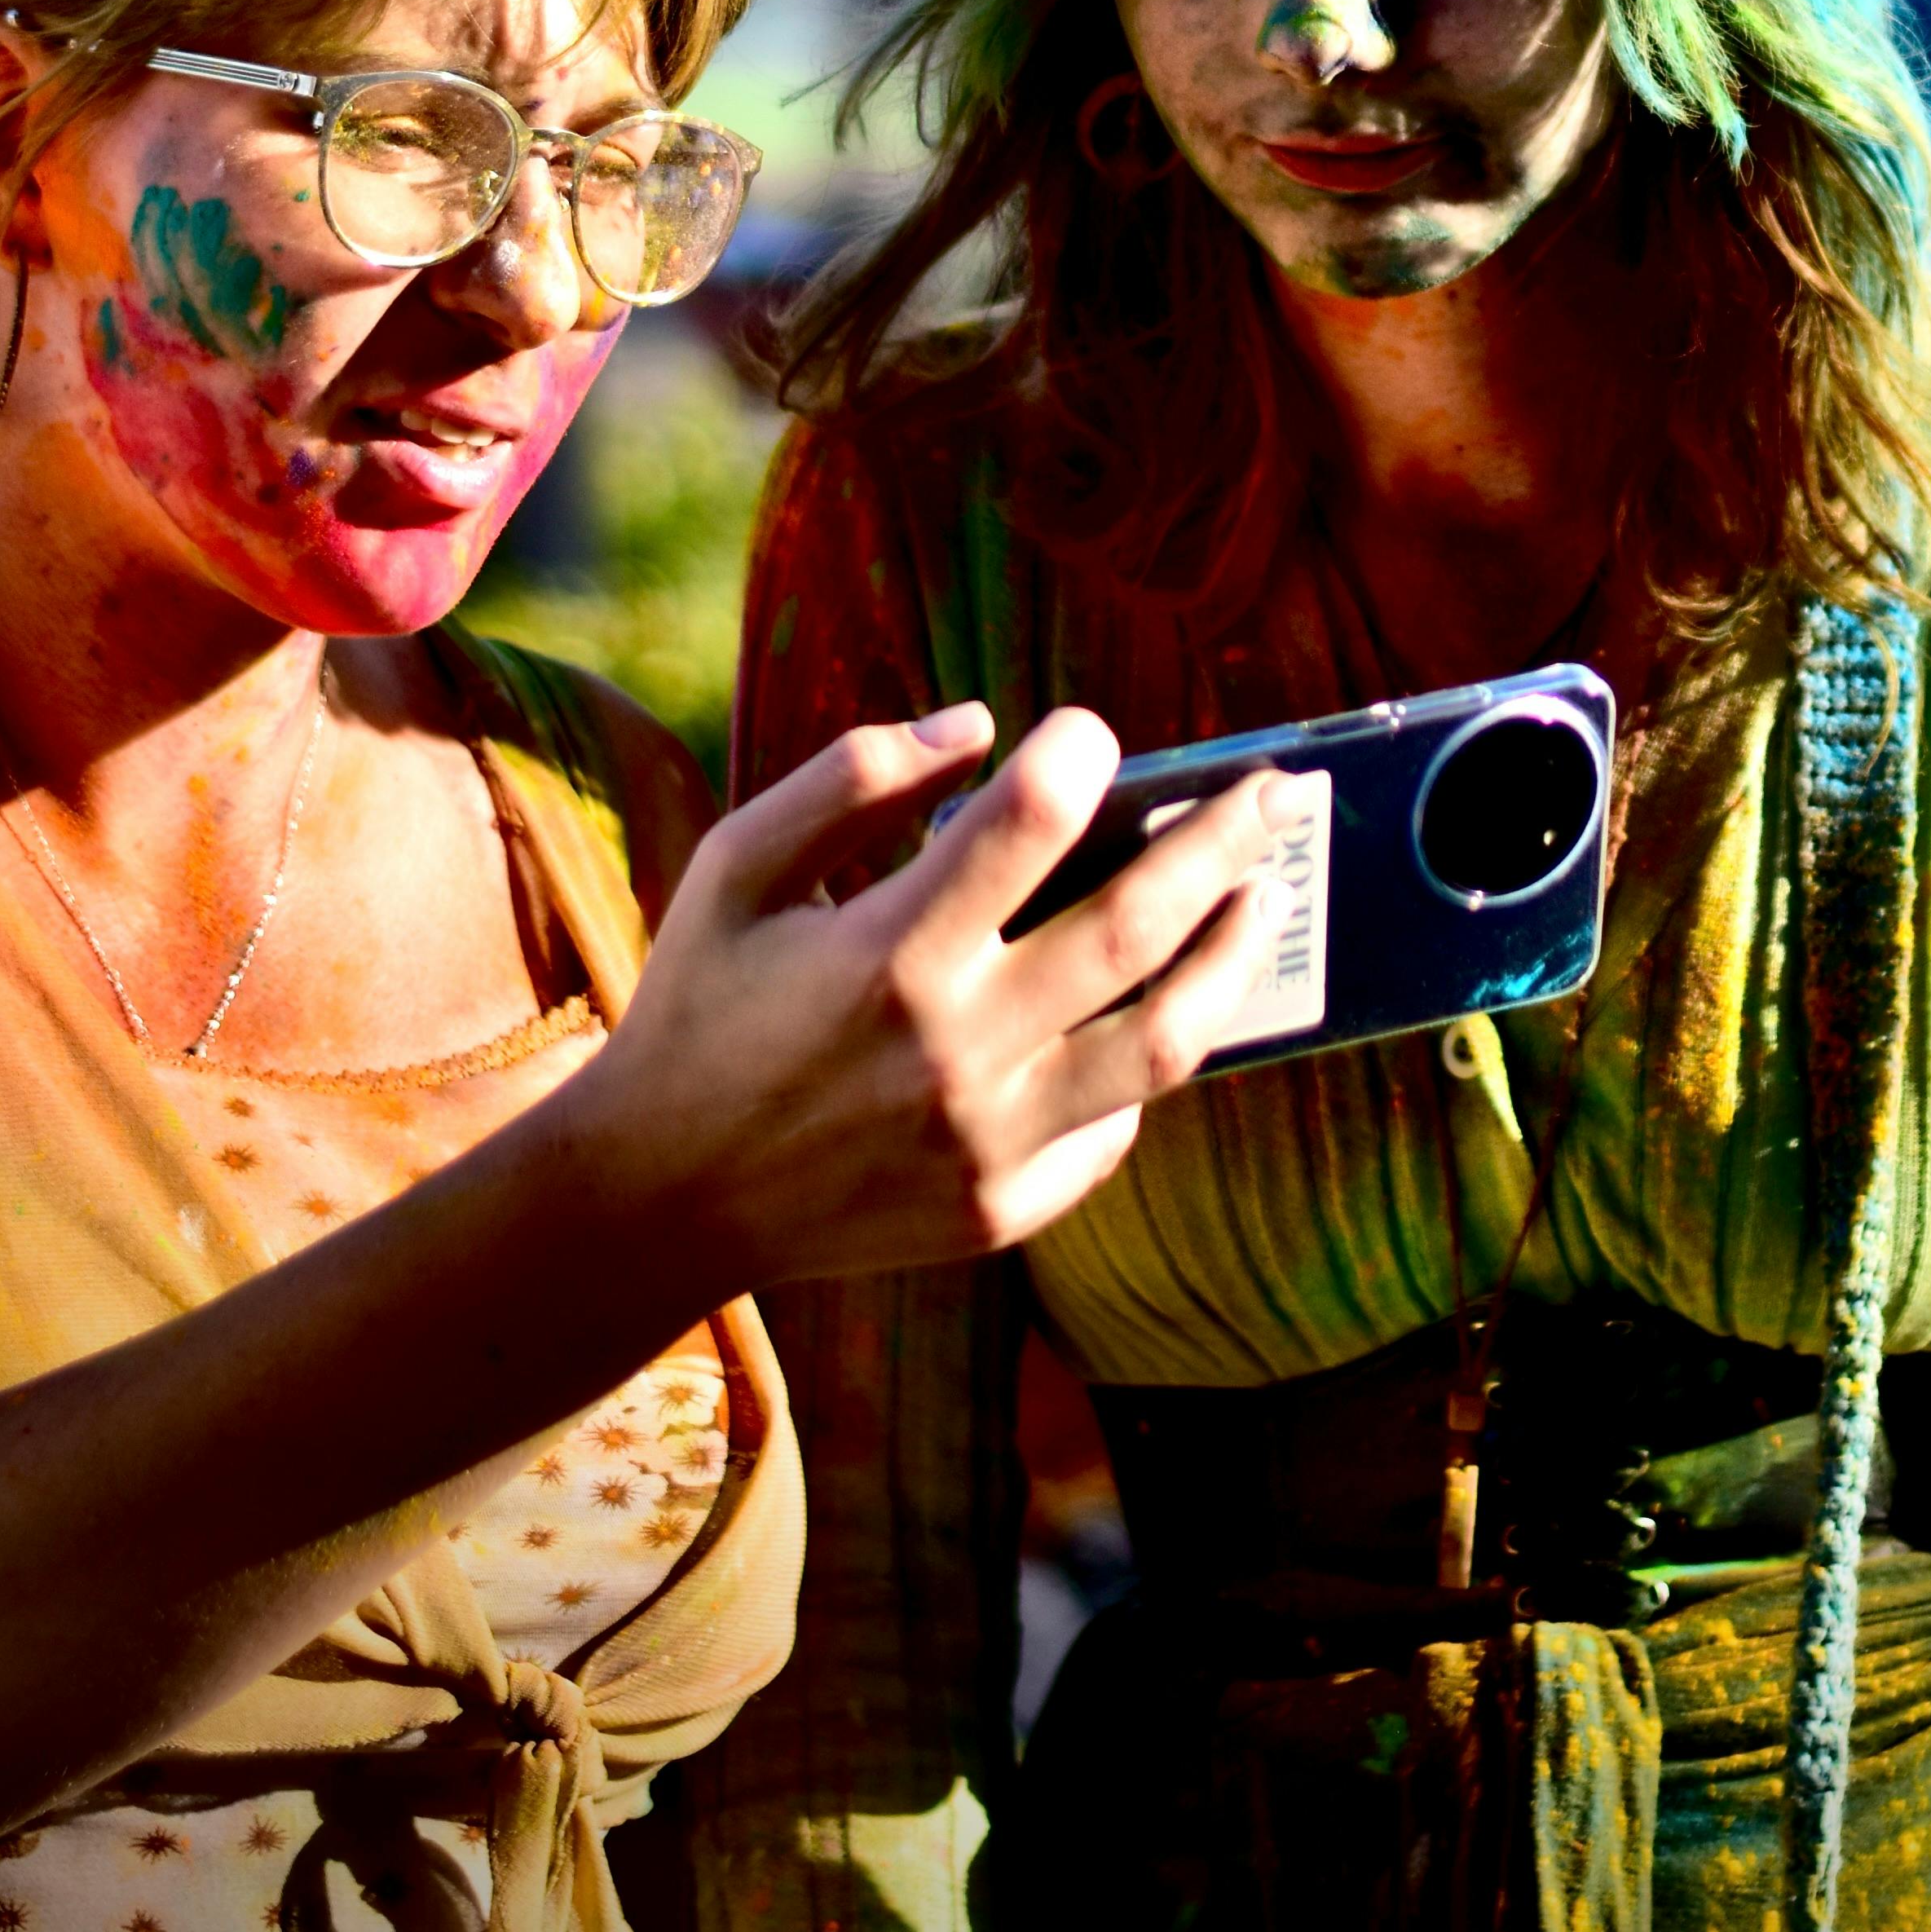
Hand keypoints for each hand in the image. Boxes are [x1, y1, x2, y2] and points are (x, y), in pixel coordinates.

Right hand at [566, 706, 1284, 1287]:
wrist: (657, 1200)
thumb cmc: (703, 1005)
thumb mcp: (742, 865)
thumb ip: (853, 776)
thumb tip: (981, 723)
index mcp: (886, 953)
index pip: (1027, 823)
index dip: (1081, 754)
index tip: (1096, 731)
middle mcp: (953, 1052)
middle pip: (1136, 925)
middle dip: (1222, 841)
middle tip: (1273, 792)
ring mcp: (989, 1142)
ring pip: (1165, 1041)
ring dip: (1233, 958)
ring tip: (1264, 900)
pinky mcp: (1004, 1207)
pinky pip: (1117, 1126)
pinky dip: (1151, 1059)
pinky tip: (1163, 1004)